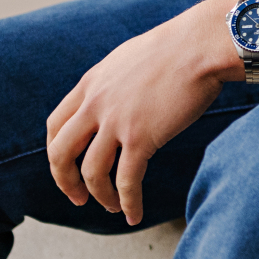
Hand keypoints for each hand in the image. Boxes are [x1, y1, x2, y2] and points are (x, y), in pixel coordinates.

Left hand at [45, 0, 258, 225]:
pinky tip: (134, 214)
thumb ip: (115, 81)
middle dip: (65, 181)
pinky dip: (128, 202)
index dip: (56, 151)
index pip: (55, 125)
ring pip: (92, 173)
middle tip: (78, 197)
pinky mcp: (142, 138)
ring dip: (100, 196)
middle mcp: (96, 104)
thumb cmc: (180, 46)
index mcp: (91, 84)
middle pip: (60, 153)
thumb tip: (119, 95)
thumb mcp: (131, 58)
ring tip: (111, 208)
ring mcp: (117, 122)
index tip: (66, 165)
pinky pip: (127, 181)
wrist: (203, 44)